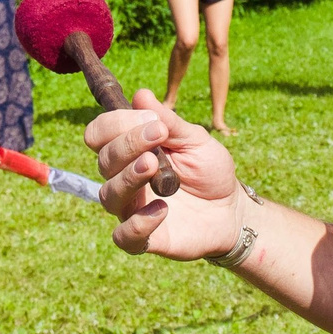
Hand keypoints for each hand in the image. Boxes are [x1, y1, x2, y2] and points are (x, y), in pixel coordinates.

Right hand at [86, 90, 244, 260]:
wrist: (232, 210)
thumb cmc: (210, 171)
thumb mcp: (196, 140)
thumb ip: (169, 122)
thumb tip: (141, 94)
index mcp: (131, 151)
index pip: (100, 134)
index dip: (116, 124)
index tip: (151, 121)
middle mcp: (124, 179)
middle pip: (103, 160)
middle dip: (127, 144)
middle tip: (158, 136)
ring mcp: (132, 209)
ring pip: (108, 195)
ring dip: (127, 178)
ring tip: (152, 166)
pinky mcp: (145, 238)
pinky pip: (124, 236)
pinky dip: (138, 223)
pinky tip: (162, 209)